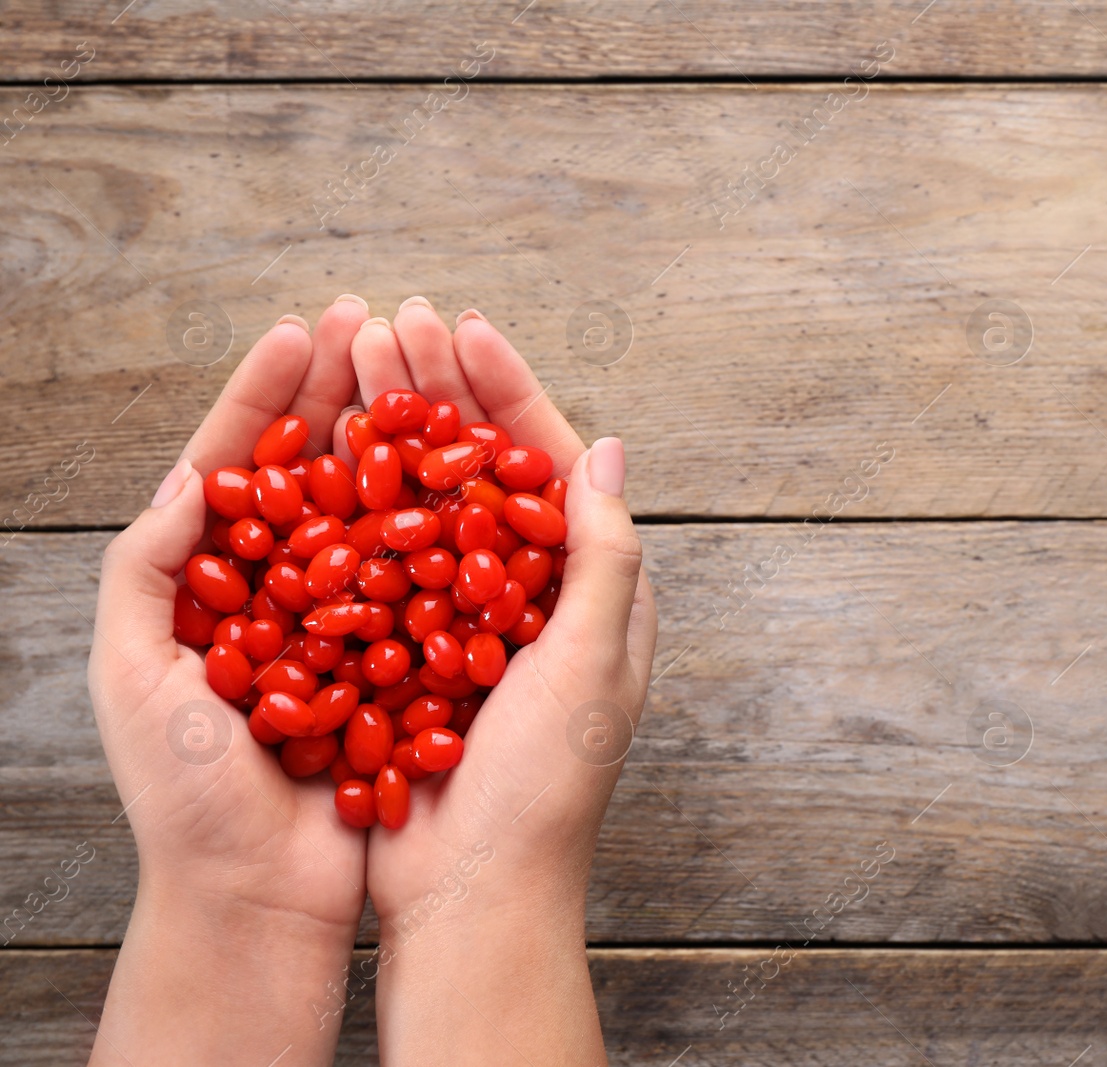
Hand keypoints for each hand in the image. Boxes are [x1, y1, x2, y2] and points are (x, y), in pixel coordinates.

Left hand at [89, 296, 370, 1063]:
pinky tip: (470, 477)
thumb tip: (187, 475)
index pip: (235, 462)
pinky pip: (425, 580)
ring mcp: (344, 619)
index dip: (264, 391)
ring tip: (425, 375)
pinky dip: (445, 526)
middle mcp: (281, 588)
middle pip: (311, 468)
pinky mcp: (398, 658)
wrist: (260, 897)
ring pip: (375, 510)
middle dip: (339, 391)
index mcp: (205, 582)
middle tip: (377, 321)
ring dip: (398, 440)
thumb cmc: (186, 798)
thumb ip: (145, 572)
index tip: (301, 328)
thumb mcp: (135, 677)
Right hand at [352, 300, 656, 1064]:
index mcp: (591, 590)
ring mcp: (464, 618)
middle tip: (393, 320)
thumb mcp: (590, 666)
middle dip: (442, 392)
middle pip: (482, 468)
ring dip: (391, 430)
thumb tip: (612, 448)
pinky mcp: (409, 648)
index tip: (468, 328)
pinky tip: (317, 454)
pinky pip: (381, 561)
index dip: (511, 392)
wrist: (474, 893)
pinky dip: (353, 507)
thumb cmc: (549, 787)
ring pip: (425, 501)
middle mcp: (530, 593)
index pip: (551, 463)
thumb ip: (602, 559)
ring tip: (351, 361)